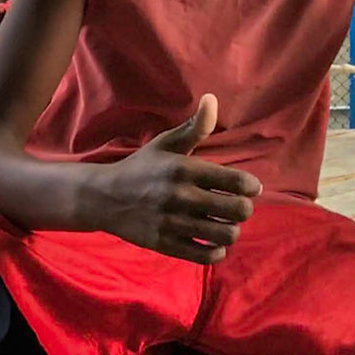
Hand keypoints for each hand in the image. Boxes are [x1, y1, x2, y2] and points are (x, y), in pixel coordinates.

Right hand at [81, 94, 260, 264]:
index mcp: (184, 169)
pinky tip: (212, 242)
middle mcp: (180, 197)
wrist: (103, 198)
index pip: (236, 181)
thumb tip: (212, 99)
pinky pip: (204, 255)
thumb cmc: (141, 168)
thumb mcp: (165, 144)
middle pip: (237, 210)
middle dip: (244, 209)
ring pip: (225, 234)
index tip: (249, 188)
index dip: (251, 186)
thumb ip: (194, 127)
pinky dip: (216, 251)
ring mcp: (172, 223)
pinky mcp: (165, 244)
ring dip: (231, 230)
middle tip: (236, 207)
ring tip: (224, 224)